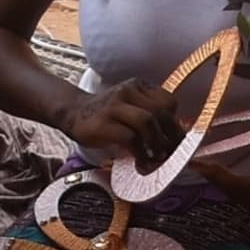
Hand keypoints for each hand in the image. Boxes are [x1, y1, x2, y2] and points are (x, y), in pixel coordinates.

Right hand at [57, 79, 182, 160]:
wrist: (73, 113)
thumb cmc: (107, 116)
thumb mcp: (130, 108)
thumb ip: (150, 116)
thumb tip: (175, 141)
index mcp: (138, 86)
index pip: (168, 101)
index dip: (175, 123)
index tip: (176, 141)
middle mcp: (127, 91)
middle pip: (160, 112)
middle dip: (170, 136)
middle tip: (171, 154)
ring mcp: (114, 106)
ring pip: (147, 121)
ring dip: (156, 144)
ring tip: (157, 158)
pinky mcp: (103, 123)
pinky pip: (130, 138)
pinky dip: (140, 153)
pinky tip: (141, 162)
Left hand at [191, 130, 249, 210]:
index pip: (236, 185)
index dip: (216, 175)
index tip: (198, 164)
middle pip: (232, 192)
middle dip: (213, 178)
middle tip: (194, 163)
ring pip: (236, 194)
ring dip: (220, 181)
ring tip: (202, 166)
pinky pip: (243, 191)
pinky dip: (230, 181)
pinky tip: (221, 169)